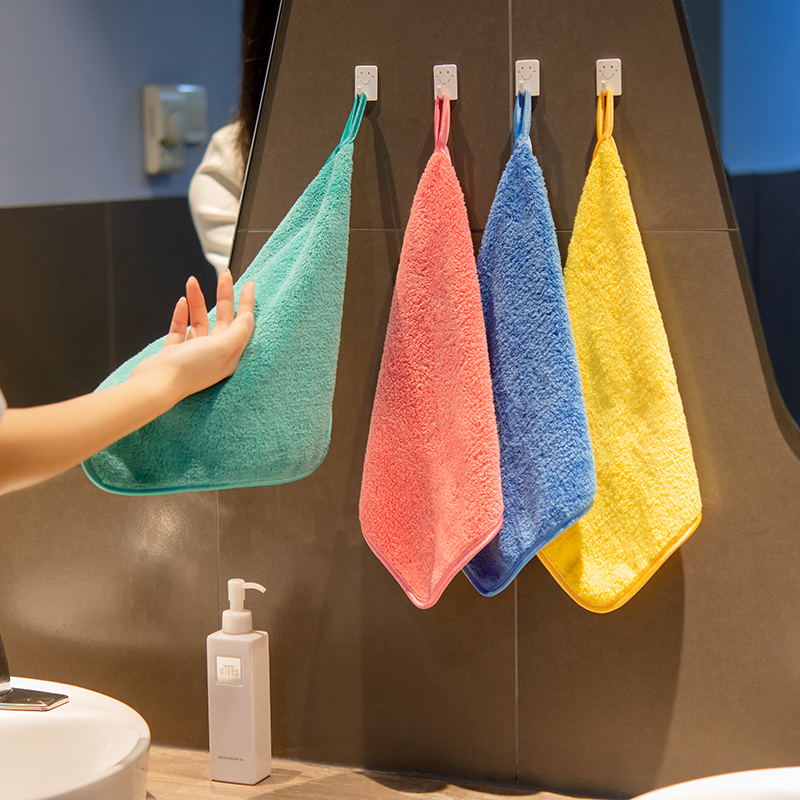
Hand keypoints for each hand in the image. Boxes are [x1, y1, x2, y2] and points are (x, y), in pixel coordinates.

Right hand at [131, 271, 254, 403]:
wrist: (156, 385)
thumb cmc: (190, 369)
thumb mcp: (222, 347)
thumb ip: (238, 331)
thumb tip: (249, 316)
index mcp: (230, 355)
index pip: (243, 324)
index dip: (247, 303)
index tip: (250, 283)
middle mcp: (214, 354)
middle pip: (223, 319)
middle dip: (224, 296)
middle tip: (225, 275)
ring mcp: (194, 353)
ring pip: (200, 321)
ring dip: (198, 301)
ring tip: (192, 281)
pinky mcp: (175, 353)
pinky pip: (181, 329)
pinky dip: (182, 315)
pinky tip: (182, 302)